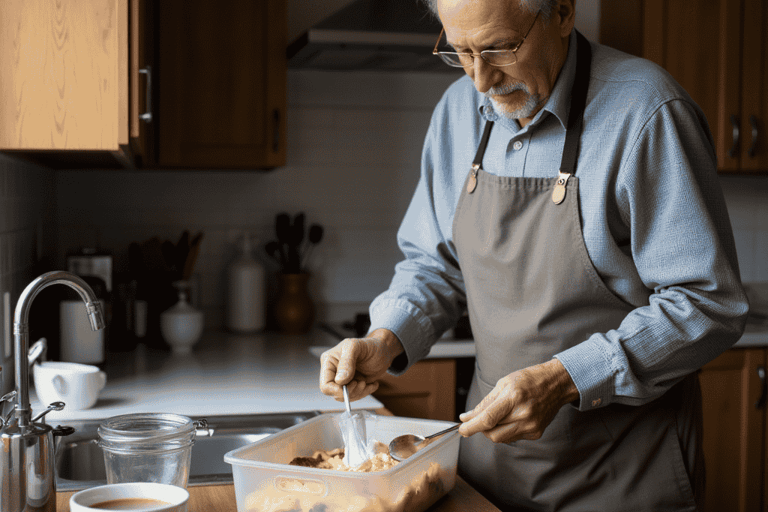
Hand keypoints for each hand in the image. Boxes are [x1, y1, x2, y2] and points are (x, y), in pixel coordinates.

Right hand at [319, 328, 403, 401]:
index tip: (351, 386)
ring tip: (366, 381)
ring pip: (345, 397)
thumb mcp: (357, 347)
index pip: (325, 385)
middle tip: (361, 382)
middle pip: (334, 393)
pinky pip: (355, 396)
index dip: (336, 390)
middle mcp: (334, 372)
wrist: (383, 349)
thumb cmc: (370, 345)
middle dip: (350, 391)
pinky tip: (372, 383)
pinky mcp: (353, 385)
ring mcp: (344, 380)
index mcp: (329, 361)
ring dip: (358, 392)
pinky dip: (365, 392)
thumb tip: (339, 380)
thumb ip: (346, 362)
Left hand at [458, 359, 578, 442]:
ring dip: (491, 431)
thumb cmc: (529, 380)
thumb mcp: (503, 383)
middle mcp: (523, 414)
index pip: (487, 419)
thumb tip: (468, 417)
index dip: (471, 427)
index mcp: (513, 397)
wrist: (556, 384)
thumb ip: (485, 403)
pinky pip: (512, 438)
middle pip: (492, 433)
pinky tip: (510, 419)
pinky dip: (505, 431)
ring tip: (496, 417)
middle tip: (476, 421)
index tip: (462, 429)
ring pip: (501, 439)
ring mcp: (531, 426)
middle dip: (480, 429)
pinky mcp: (536, 433)